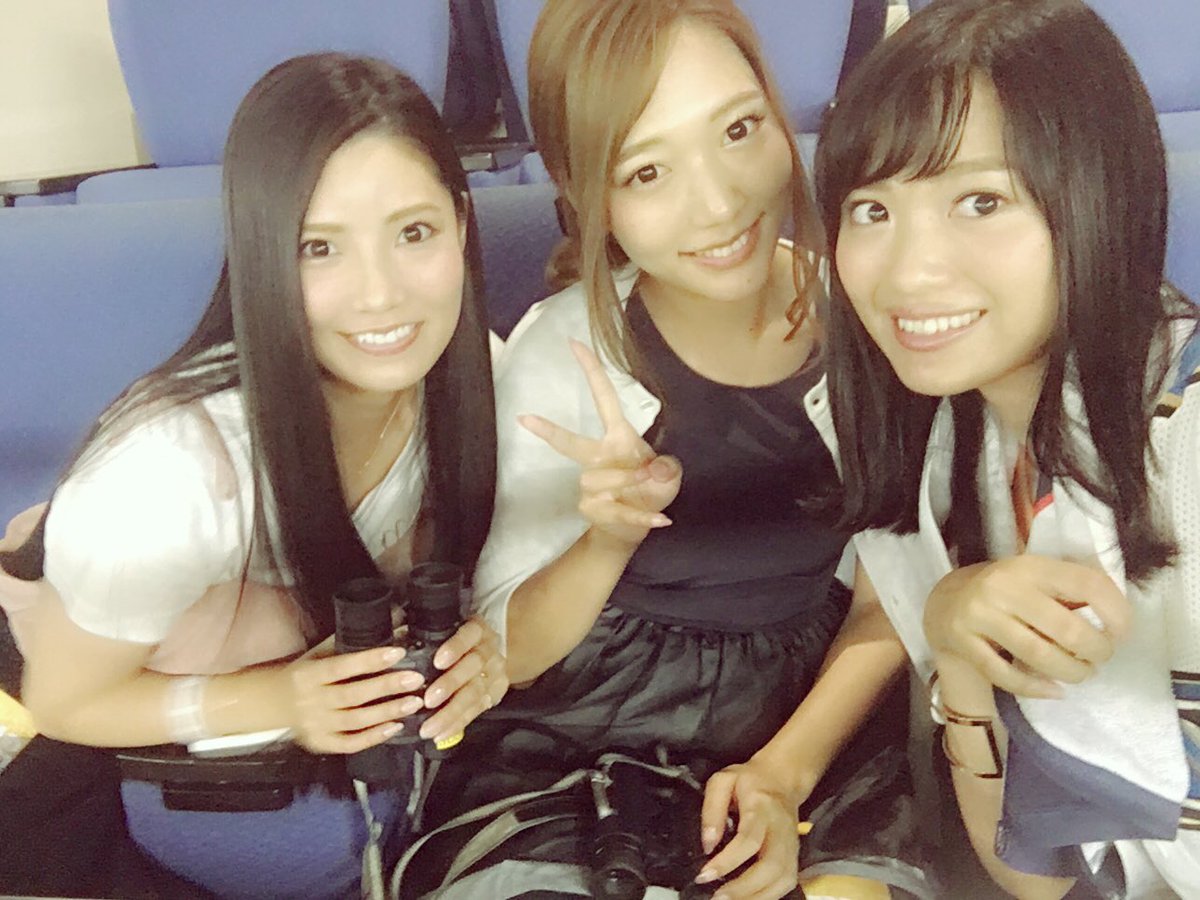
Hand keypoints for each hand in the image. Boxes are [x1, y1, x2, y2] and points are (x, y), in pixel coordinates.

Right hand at [283, 636, 425, 753]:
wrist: (269, 703)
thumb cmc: (302, 674)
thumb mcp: (317, 655)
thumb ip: (349, 644)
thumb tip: (390, 626)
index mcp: (309, 674)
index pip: (342, 666)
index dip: (370, 660)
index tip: (398, 653)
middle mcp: (311, 700)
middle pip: (353, 695)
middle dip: (387, 687)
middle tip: (415, 680)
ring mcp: (315, 725)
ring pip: (355, 720)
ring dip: (387, 712)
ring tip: (413, 703)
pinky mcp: (320, 743)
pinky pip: (350, 743)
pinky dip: (373, 737)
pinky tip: (395, 726)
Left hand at [416, 617, 508, 742]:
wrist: (489, 653)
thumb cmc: (456, 640)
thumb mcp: (444, 629)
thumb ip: (422, 632)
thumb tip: (394, 633)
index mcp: (476, 629)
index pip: (469, 635)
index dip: (455, 648)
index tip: (437, 662)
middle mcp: (489, 650)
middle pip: (473, 666)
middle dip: (451, 684)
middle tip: (429, 700)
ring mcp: (495, 672)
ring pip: (476, 693)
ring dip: (451, 712)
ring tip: (430, 727)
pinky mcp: (496, 693)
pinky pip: (477, 711)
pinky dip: (458, 724)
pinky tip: (441, 734)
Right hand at [519, 339, 680, 546]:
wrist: (630, 529)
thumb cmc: (648, 490)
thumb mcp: (669, 476)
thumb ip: (668, 469)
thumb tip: (655, 468)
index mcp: (617, 437)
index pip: (603, 398)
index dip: (591, 370)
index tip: (574, 343)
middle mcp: (598, 456)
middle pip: (571, 443)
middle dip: (551, 432)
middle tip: (526, 419)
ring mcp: (590, 484)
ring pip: (600, 481)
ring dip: (630, 486)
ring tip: (651, 495)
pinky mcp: (591, 507)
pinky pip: (617, 511)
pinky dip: (643, 518)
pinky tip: (663, 521)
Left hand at [695, 758, 804, 899]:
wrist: (782, 778)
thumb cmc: (750, 780)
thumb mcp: (723, 780)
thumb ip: (712, 809)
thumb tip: (707, 844)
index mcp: (762, 808)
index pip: (748, 840)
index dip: (727, 861)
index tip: (705, 874)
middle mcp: (781, 830)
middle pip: (771, 866)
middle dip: (744, 888)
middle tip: (717, 898)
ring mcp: (792, 846)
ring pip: (783, 880)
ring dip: (757, 897)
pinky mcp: (794, 857)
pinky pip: (786, 884)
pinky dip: (768, 897)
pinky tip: (748, 899)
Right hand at [923, 555, 1130, 697]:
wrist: (943, 600)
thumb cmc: (1003, 590)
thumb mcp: (1033, 577)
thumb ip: (1067, 591)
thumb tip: (1113, 621)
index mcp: (1029, 566)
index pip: (1086, 584)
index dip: (1115, 612)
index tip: (1120, 632)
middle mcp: (1003, 588)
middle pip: (1067, 629)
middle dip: (1096, 651)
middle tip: (1099, 658)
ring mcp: (980, 616)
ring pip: (1039, 655)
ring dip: (1072, 672)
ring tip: (1081, 674)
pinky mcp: (963, 642)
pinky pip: (1006, 675)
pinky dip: (1036, 688)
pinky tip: (1054, 691)